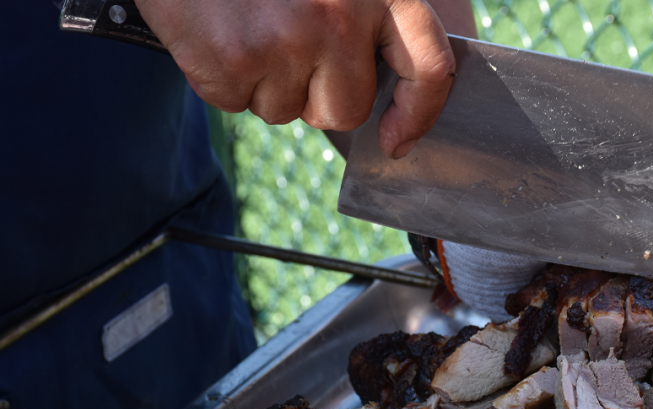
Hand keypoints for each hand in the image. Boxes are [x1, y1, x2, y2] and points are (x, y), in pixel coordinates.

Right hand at [135, 0, 456, 157]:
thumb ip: (370, 17)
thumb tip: (393, 103)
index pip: (429, 68)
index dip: (416, 114)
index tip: (397, 141)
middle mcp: (340, 16)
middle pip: (347, 109)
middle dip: (317, 93)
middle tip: (285, 40)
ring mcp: (286, 41)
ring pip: (288, 111)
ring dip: (266, 83)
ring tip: (247, 23)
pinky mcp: (233, 60)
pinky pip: (237, 103)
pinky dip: (222, 77)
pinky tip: (216, 29)